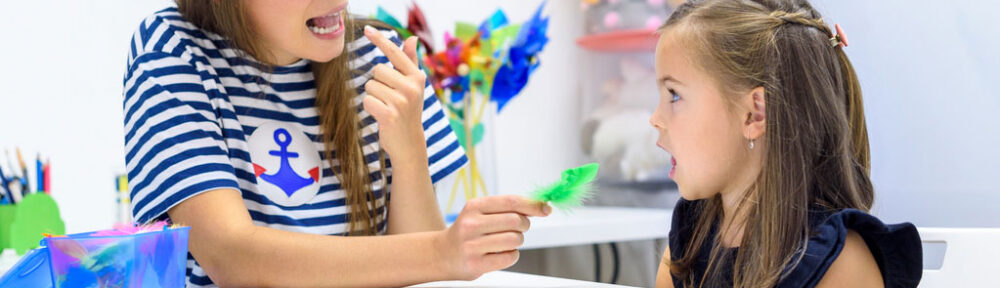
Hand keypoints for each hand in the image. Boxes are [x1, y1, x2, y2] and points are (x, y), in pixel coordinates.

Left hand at [362, 25, 427, 160]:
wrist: (409, 143)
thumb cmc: (408, 110)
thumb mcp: (412, 86)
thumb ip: (410, 61)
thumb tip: (412, 38)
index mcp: (417, 77)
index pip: (395, 53)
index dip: (380, 39)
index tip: (366, 29)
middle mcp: (412, 87)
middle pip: (377, 70)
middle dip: (378, 83)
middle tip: (389, 98)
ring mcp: (401, 101)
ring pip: (370, 86)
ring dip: (373, 96)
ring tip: (386, 107)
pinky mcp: (389, 114)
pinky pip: (367, 100)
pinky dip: (370, 108)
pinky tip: (381, 115)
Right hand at [437, 195, 552, 279]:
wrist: (442, 254)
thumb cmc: (468, 232)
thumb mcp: (480, 213)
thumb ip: (506, 208)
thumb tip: (540, 207)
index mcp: (474, 206)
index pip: (511, 202)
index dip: (532, 205)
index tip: (545, 209)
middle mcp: (471, 224)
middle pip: (515, 221)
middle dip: (524, 225)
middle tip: (519, 228)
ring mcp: (472, 245)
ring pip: (514, 239)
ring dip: (517, 241)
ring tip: (505, 241)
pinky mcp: (476, 264)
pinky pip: (510, 257)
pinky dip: (512, 254)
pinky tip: (500, 253)